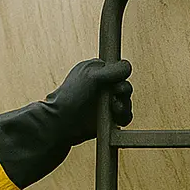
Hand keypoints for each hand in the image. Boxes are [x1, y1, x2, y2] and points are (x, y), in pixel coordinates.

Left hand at [0, 59, 132, 187]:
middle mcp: (102, 86)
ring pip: (126, 101)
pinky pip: (125, 116)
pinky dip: (123, 117)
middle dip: (122, 91)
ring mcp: (105, 102)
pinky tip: (115, 117)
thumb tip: (127, 66)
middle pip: (125, 85)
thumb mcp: (91, 76)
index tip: (112, 82)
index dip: (119, 76)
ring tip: (113, 109)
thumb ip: (111, 70)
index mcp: (96, 71)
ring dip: (123, 105)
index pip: (118, 69)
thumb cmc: (70, 97)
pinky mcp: (108, 118)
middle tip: (114, 95)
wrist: (62, 123)